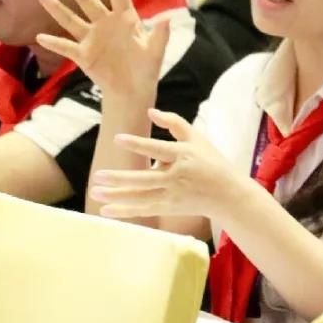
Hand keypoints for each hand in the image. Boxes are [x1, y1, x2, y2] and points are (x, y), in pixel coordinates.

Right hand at [35, 0, 168, 97]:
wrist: (133, 90)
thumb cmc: (146, 68)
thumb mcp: (155, 51)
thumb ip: (160, 34)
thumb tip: (167, 17)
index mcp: (125, 19)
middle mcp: (105, 24)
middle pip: (88, 0)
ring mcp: (92, 39)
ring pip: (71, 20)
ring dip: (57, 8)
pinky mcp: (83, 55)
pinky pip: (66, 47)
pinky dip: (54, 43)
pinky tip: (40, 37)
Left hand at [90, 108, 243, 218]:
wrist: (227, 194)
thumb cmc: (211, 161)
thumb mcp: (197, 138)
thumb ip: (174, 123)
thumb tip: (150, 112)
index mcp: (184, 156)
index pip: (157, 149)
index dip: (138, 144)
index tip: (117, 138)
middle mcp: (176, 177)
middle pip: (144, 179)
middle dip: (120, 179)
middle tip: (98, 175)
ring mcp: (172, 195)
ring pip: (140, 197)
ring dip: (116, 196)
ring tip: (94, 191)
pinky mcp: (169, 207)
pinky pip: (143, 209)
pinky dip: (124, 211)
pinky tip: (105, 209)